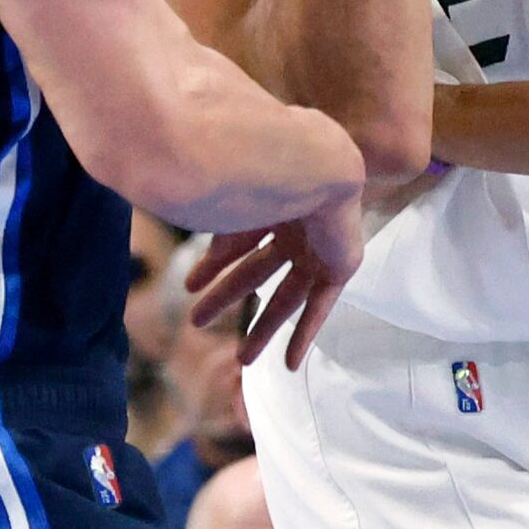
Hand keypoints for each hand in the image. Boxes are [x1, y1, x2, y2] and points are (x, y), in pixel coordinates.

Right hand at [184, 190, 364, 367]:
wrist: (318, 166)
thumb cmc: (270, 173)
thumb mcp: (236, 209)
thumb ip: (221, 240)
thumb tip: (192, 277)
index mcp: (272, 202)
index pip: (237, 242)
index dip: (212, 266)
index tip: (188, 287)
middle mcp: (296, 226)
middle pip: (256, 272)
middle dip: (226, 297)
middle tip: (197, 321)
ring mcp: (319, 247)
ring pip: (287, 297)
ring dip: (265, 328)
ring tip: (242, 360)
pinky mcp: (339, 266)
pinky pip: (321, 306)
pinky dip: (305, 334)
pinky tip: (289, 363)